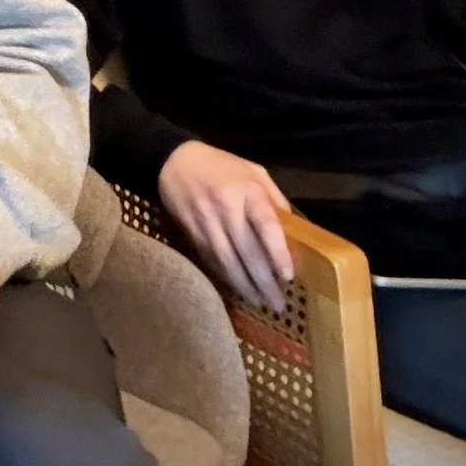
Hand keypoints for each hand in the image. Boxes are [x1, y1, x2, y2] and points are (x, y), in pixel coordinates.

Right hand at [157, 141, 294, 311]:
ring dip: (244, 285)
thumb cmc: (221, 166)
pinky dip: (226, 276)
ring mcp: (206, 222)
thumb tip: (292, 231)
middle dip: (264, 281)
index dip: (279, 253)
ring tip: (260, 302)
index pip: (267, 226)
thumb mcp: (254, 172)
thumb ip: (273, 199)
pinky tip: (238, 288)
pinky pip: (211, 259)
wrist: (173, 161)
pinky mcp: (191, 232)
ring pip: (227, 261)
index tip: (288, 276)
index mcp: (248, 190)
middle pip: (248, 251)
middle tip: (278, 304)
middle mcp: (226, 208)